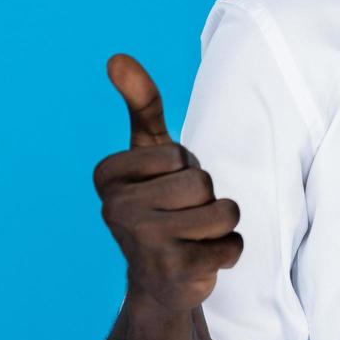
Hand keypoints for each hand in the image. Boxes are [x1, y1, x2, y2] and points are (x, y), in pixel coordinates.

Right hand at [93, 53, 243, 312]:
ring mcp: (143, 245)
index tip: (166, 190)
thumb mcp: (149, 152)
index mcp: (106, 177)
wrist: (160, 282)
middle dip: (206, 198)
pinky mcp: (174, 274)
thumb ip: (141, 104)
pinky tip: (202, 261)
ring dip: (222, 224)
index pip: (179, 154)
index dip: (185, 170)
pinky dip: (228, 252)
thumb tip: (116, 57)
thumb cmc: (160, 204)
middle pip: (201, 182)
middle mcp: (115, 211)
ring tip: (196, 236)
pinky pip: (233, 245)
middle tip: (183, 217)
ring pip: (223, 211)